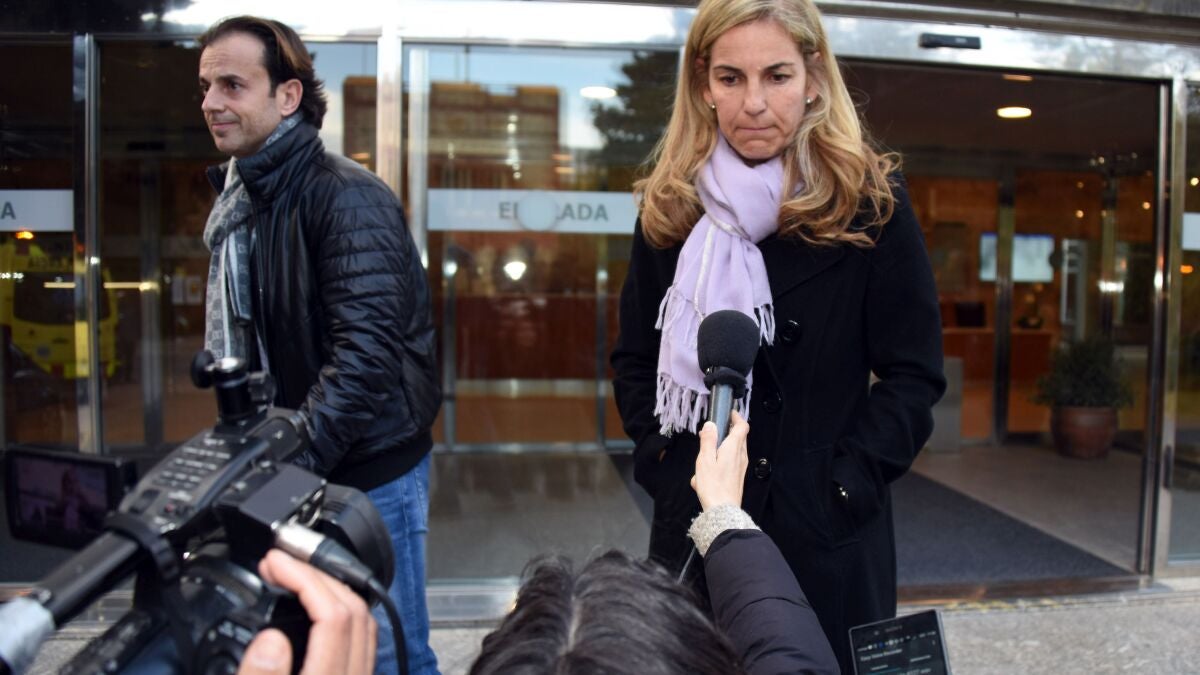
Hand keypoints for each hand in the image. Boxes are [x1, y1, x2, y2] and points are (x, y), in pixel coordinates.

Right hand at [237, 549, 376, 674]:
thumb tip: (270, 640)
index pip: (332, 616)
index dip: (304, 579)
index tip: (275, 564)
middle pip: (354, 611)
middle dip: (317, 576)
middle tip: (280, 564)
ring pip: (363, 622)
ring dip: (330, 590)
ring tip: (294, 578)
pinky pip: (360, 638)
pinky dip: (339, 611)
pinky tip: (313, 609)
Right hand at [690, 410, 749, 510]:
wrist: (722, 510)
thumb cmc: (713, 486)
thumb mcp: (705, 459)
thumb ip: (708, 440)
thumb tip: (711, 425)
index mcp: (734, 448)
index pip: (742, 426)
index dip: (737, 417)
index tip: (729, 414)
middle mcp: (741, 456)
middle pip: (739, 437)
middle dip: (726, 432)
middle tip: (711, 433)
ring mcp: (741, 466)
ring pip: (733, 450)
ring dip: (721, 448)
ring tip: (705, 455)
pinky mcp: (738, 475)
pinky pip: (730, 462)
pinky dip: (719, 462)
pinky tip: (706, 473)